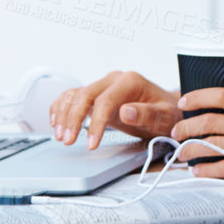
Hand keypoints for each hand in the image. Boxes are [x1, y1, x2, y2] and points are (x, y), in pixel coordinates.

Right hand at [49, 71, 179, 149]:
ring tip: (60, 136)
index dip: (96, 123)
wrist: (166, 109)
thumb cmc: (167, 112)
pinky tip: (56, 122)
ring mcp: (103, 86)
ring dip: (64, 115)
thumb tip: (126, 112)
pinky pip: (73, 96)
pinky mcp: (97, 95)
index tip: (91, 143)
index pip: (105, 101)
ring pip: (75, 95)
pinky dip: (61, 107)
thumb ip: (147, 114)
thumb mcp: (164, 116)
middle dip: (73, 119)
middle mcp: (114, 80)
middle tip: (68, 141)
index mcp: (130, 81)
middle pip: (85, 95)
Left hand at [176, 89, 223, 185]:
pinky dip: (209, 170)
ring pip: (216, 146)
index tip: (184, 102)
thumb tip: (221, 111)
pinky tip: (199, 171)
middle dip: (188, 127)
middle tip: (177, 132)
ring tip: (181, 154)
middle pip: (213, 122)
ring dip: (192, 150)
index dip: (200, 97)